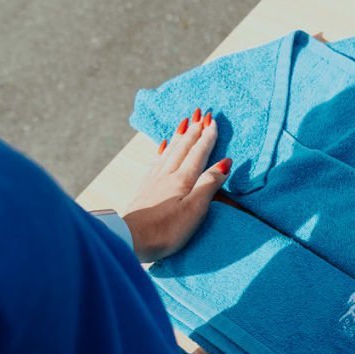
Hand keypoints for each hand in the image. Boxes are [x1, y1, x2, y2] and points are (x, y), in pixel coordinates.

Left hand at [122, 108, 230, 262]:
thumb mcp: (194, 209)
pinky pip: (156, 161)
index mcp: (182, 179)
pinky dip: (162, 150)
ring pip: (169, 151)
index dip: (207, 137)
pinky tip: (162, 147)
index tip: (212, 121)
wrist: (130, 239)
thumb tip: (224, 163)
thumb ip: (209, 184)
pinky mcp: (144, 189)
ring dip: (178, 136)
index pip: (198, 154)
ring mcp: (153, 180)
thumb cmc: (166, 229)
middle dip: (193, 131)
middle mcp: (167, 174)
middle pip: (183, 148)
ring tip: (184, 123)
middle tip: (200, 114)